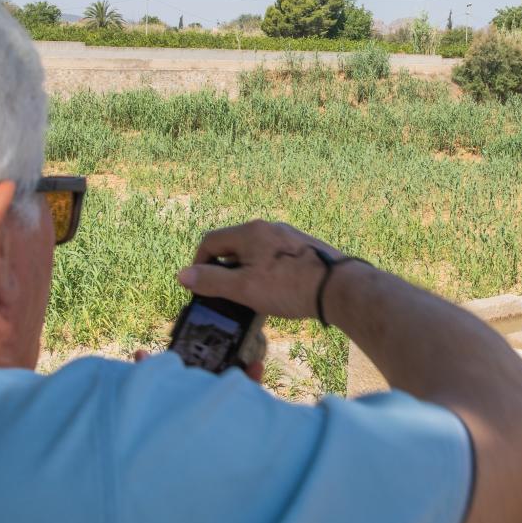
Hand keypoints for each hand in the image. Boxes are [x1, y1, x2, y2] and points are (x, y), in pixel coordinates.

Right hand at [177, 220, 347, 320]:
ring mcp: (289, 236)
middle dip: (223, 267)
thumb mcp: (244, 288)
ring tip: (248, 294)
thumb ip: (212, 280)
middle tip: (223, 292)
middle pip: (234, 244)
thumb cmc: (289, 288)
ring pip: (256, 251)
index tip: (199, 284)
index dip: (199, 262)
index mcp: (250, 232)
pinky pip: (275, 256)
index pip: (211, 241)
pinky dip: (266, 270)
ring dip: (245, 270)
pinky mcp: (305, 248)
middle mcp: (269, 228)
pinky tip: (275, 290)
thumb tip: (183, 275)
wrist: (339, 288)